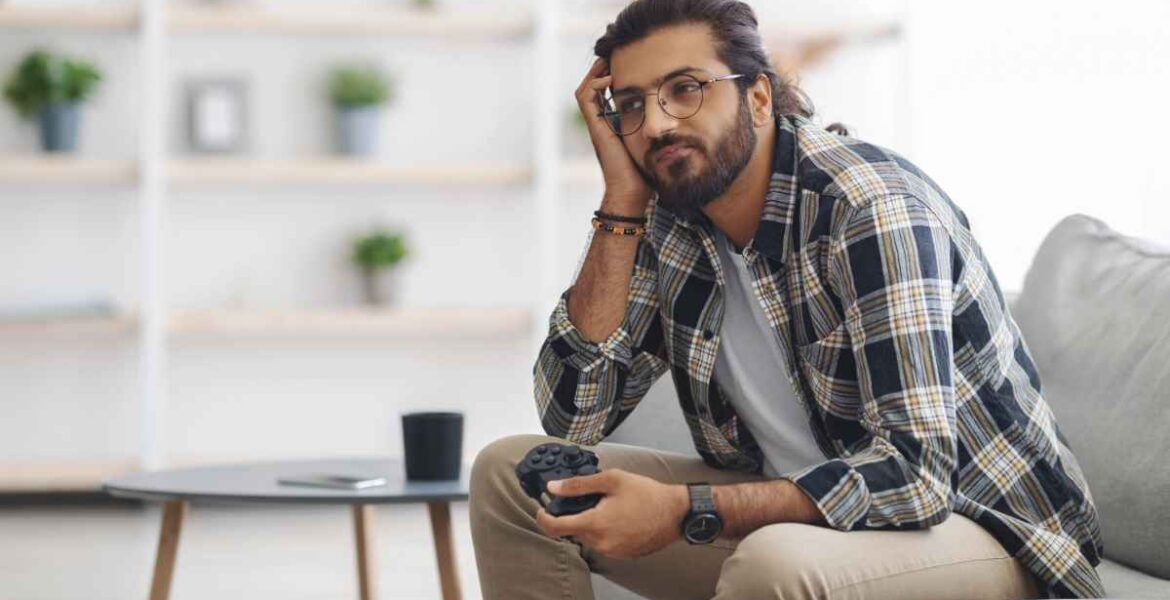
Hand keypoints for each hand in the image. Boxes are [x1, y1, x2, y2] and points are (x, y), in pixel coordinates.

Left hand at [534, 468, 688, 559]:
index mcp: (596, 523)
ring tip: (607, 505)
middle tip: (586, 498)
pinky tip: (617, 517)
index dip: (543, 518)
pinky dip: (603, 531)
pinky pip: (602, 543)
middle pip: (572, 531)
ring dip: (589, 523)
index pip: (556, 527)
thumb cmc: (647, 494)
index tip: (541, 509)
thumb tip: (553, 487)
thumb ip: (579, 484)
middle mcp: (601, 542)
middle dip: (573, 515)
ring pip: (587, 537)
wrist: (676, 513)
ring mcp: (612, 551)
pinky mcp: (621, 555)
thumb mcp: (612, 480)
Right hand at [575, 57, 651, 212]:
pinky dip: (594, 84)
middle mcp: (602, 125)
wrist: (632, 194)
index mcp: (614, 127)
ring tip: (610, 60)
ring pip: (585, 90)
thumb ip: (659, 134)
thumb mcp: (654, 147)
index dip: (612, 78)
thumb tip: (679, 126)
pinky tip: (611, 78)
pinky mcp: (596, 128)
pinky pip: (585, 98)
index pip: (606, 95)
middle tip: (617, 55)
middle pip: (593, 89)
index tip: (629, 64)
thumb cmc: (645, 176)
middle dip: (603, 70)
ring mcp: (597, 127)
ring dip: (596, 72)